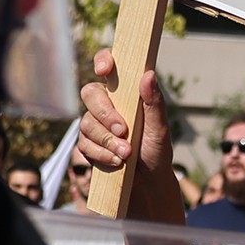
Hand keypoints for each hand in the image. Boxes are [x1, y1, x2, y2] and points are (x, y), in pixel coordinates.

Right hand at [70, 47, 178, 212]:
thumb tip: (148, 75)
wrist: (148, 184)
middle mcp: (106, 105)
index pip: (109, 66)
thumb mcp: (160, 129)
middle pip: (90, 94)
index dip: (103, 60)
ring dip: (107, 141)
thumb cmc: (156, 152)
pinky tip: (117, 162)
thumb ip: (154, 104)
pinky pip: (84, 145)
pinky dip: (101, 154)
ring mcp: (94, 124)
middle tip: (123, 131)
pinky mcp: (88, 145)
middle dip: (104, 113)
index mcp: (125, 93)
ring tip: (127, 154)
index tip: (104, 69)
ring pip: (86, 123)